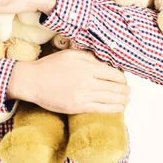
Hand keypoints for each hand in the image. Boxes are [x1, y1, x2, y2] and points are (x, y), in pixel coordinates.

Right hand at [8, 50, 130, 113]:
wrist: (33, 81)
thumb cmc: (51, 65)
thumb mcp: (71, 54)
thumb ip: (90, 57)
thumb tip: (105, 62)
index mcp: (88, 67)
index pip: (113, 73)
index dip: (121, 77)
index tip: (124, 79)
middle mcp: (88, 81)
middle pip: (114, 87)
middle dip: (124, 89)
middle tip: (129, 90)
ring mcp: (83, 95)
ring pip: (109, 98)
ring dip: (121, 99)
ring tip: (127, 99)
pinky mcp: (77, 107)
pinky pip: (99, 108)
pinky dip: (112, 108)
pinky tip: (119, 108)